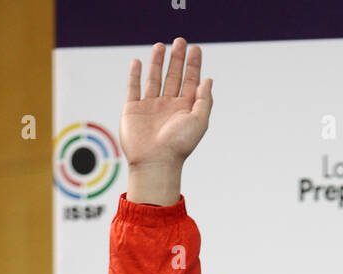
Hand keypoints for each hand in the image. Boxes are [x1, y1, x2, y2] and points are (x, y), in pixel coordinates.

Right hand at [120, 38, 212, 169]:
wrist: (155, 162)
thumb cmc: (179, 146)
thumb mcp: (199, 122)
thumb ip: (204, 100)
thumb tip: (209, 80)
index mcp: (184, 110)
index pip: (190, 82)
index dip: (193, 65)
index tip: (195, 49)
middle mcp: (168, 106)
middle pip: (174, 77)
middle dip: (177, 59)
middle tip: (180, 41)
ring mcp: (150, 107)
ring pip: (154, 79)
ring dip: (157, 62)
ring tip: (161, 46)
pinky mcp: (133, 110)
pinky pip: (133, 88)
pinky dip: (135, 75)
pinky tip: (138, 62)